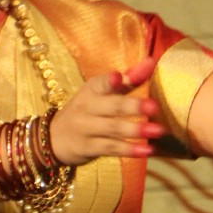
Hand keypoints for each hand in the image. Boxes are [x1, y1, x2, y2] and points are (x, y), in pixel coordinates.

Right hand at [48, 56, 163, 166]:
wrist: (54, 137)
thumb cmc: (87, 110)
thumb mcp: (103, 92)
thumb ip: (129, 79)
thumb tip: (152, 62)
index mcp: (92, 89)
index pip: (100, 83)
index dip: (108, 81)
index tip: (117, 77)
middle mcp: (87, 107)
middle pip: (111, 106)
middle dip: (133, 106)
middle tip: (155, 107)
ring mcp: (86, 129)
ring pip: (113, 129)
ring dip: (136, 130)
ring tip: (159, 131)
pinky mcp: (88, 148)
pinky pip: (111, 149)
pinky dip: (130, 150)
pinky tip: (147, 150)